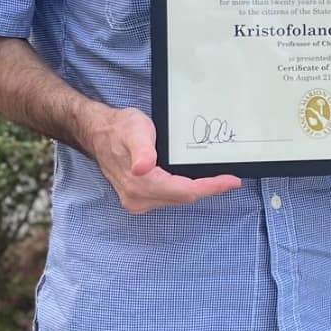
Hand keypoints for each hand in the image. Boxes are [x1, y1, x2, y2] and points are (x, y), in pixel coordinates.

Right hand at [85, 107, 240, 214]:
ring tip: (218, 180)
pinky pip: (169, 197)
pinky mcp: (139, 198)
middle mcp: (138, 199)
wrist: (100, 133)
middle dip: (208, 189)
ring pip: (177, 199)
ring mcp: (137, 201)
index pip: (185, 192)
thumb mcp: (135, 131)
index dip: (210, 188)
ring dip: (197, 190)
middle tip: (230, 179)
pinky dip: (185, 190)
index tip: (231, 181)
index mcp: (140, 185)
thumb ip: (141, 150)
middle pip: (183, 198)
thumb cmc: (119, 129)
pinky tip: (196, 181)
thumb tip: (143, 168)